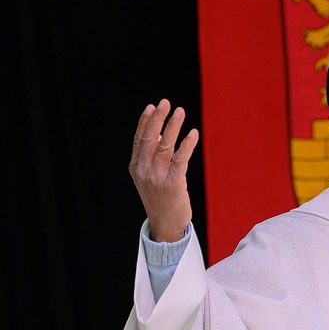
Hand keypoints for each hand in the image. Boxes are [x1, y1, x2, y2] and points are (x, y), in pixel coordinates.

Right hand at [130, 99, 198, 242]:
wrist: (165, 227)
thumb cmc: (160, 199)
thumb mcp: (149, 177)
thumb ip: (151, 156)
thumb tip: (159, 133)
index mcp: (136, 168)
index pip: (139, 139)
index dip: (145, 121)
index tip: (152, 106)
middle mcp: (144, 171)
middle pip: (149, 139)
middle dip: (157, 118)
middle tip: (165, 102)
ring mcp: (157, 177)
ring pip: (164, 146)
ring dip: (172, 127)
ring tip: (179, 111)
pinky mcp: (172, 184)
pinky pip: (180, 160)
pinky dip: (187, 145)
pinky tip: (192, 133)